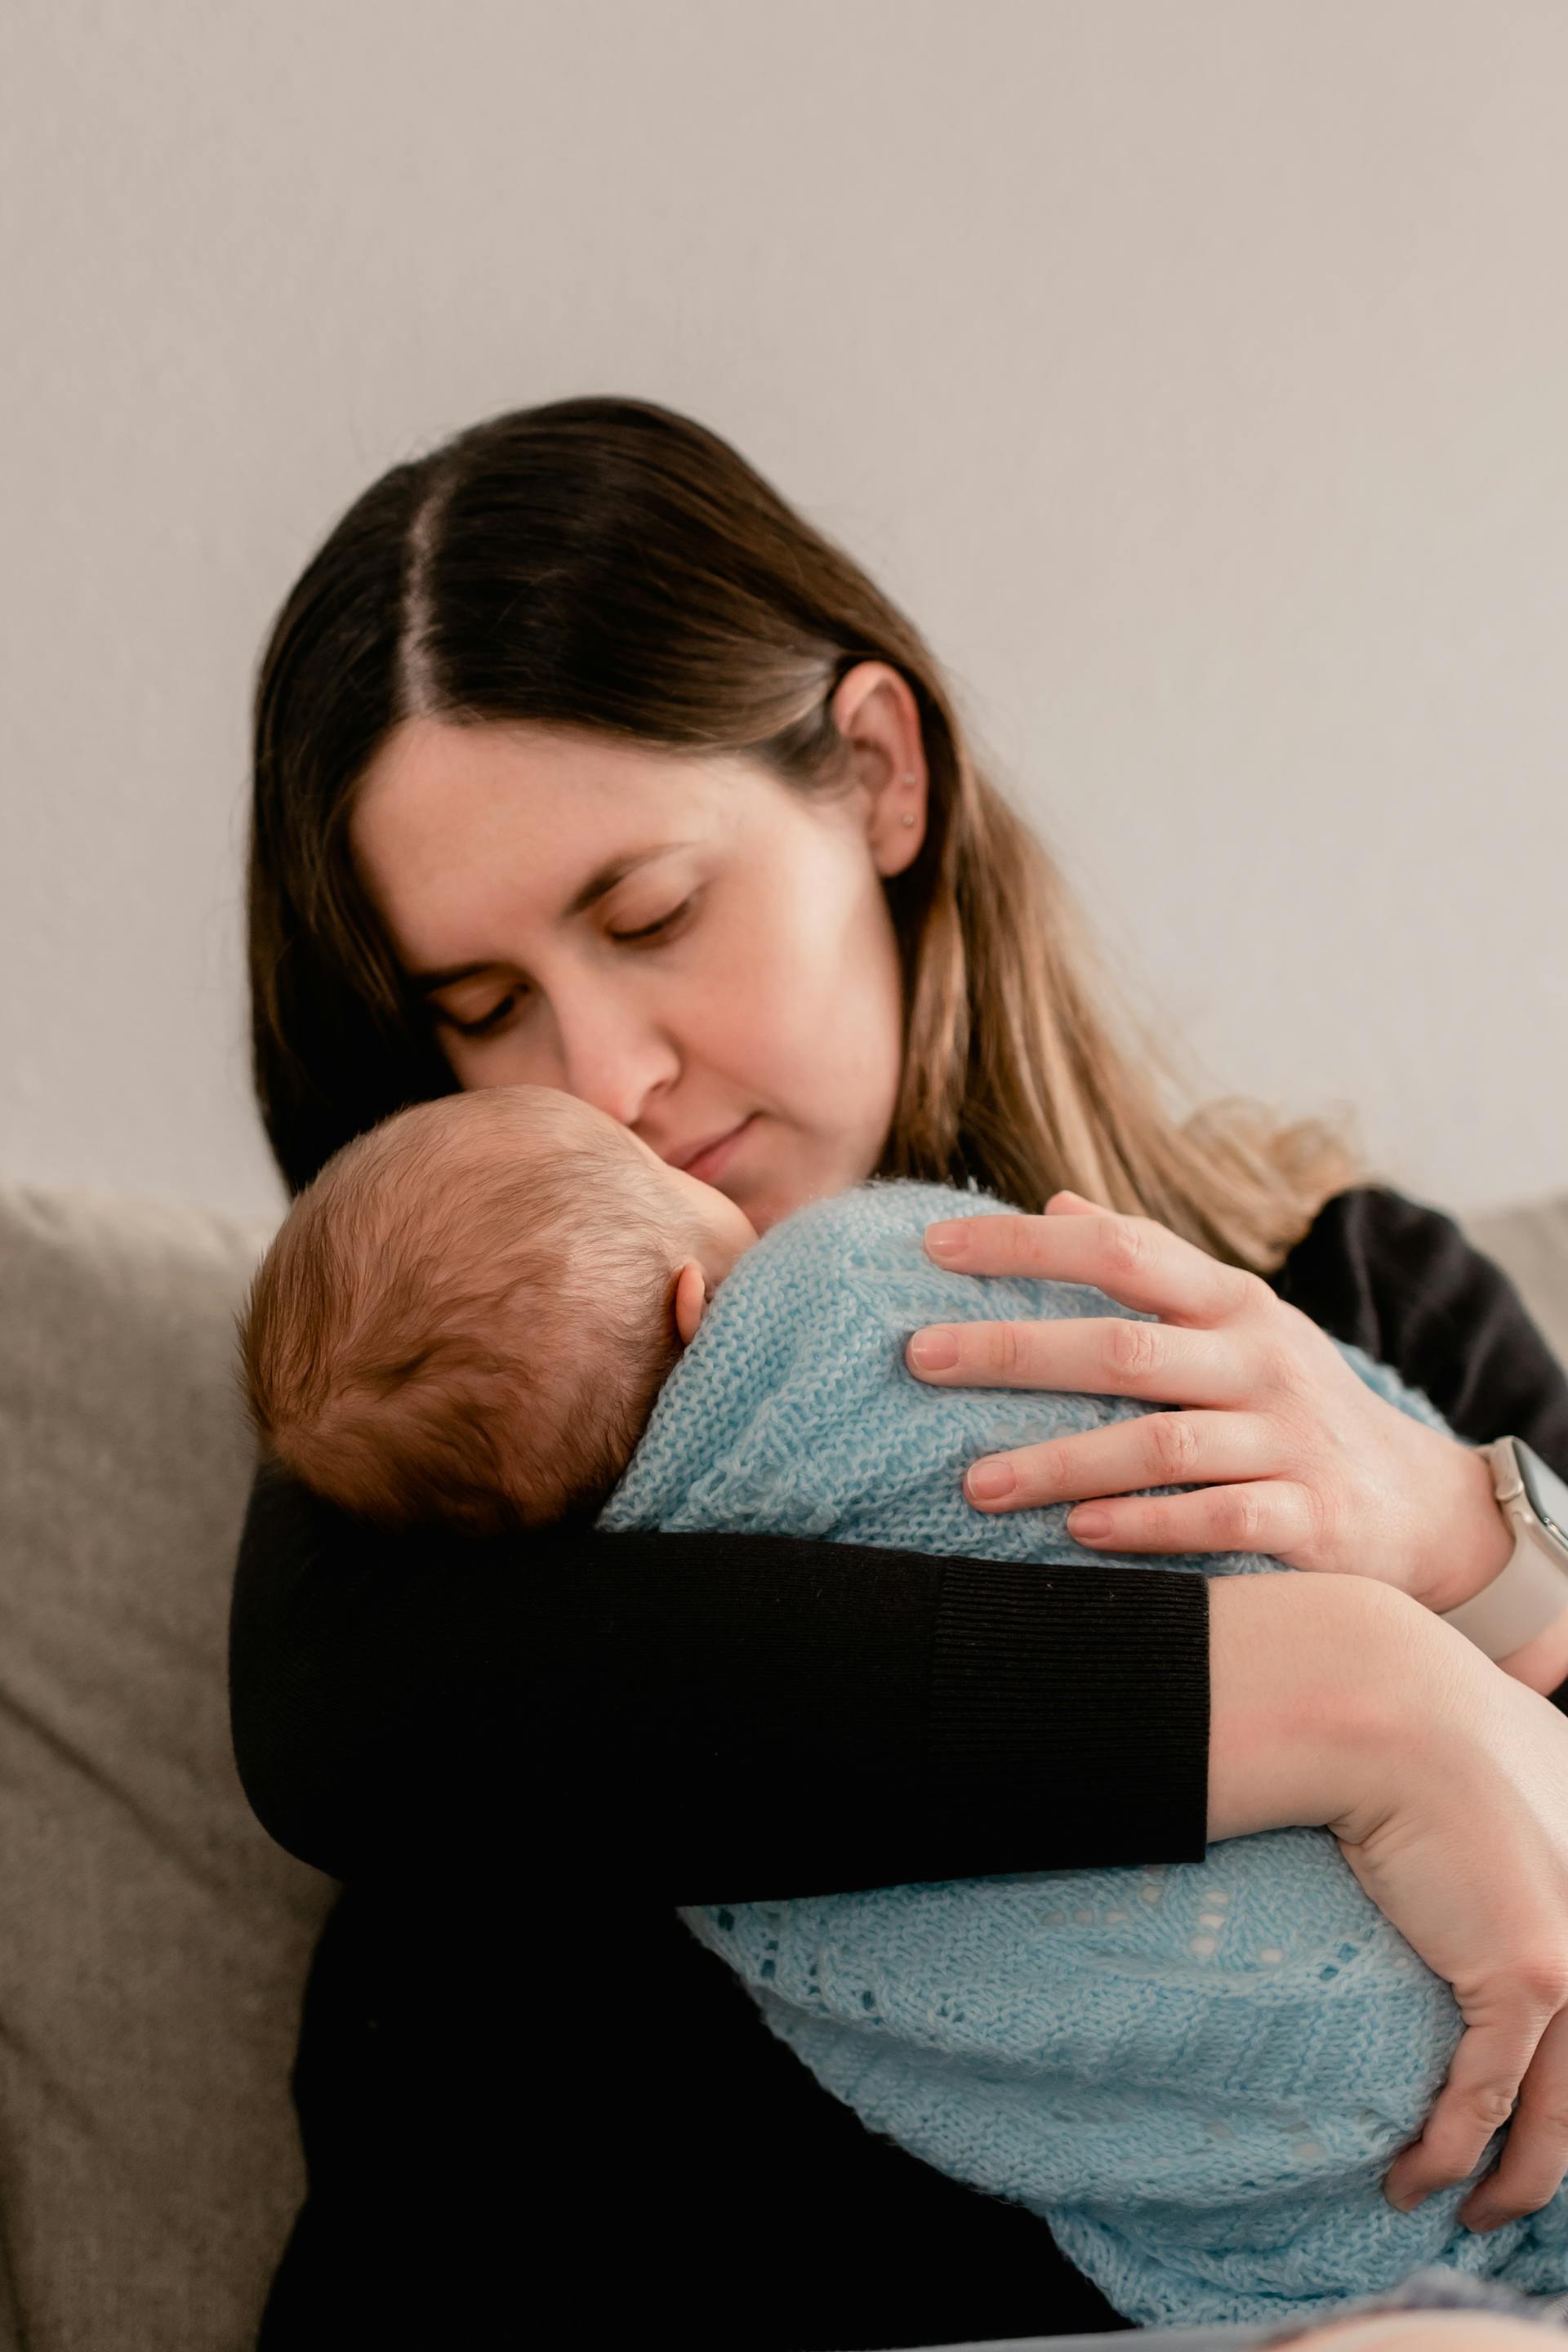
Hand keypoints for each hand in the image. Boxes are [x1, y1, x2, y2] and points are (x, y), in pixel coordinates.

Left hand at [905, 1192, 1511, 1613]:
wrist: (1424, 1506)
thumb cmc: (1292, 1404)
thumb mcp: (1235, 1321)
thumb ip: (1149, 1268)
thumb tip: (1055, 1203)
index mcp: (1232, 1302)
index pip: (1121, 1251)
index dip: (1027, 1244)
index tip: (935, 1245)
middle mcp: (1260, 1360)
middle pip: (1123, 1347)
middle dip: (1014, 1351)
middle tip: (921, 1359)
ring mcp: (1288, 1439)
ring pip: (1161, 1443)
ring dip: (1060, 1461)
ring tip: (975, 1482)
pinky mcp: (1311, 1519)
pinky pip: (1219, 1520)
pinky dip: (1147, 1525)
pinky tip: (1078, 1533)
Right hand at [1327, 1600, 1567, 2234]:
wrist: (1373, 1699)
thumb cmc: (1386, 1701)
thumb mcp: (1461, 1738)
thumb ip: (1474, 1780)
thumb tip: (1434, 1820)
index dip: (1561, 2052)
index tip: (1534, 2095)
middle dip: (1556, 2139)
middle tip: (1514, 2180)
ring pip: (1563, 2101)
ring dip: (1520, 2176)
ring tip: (1474, 2209)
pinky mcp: (1531, 1972)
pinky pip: (1493, 2095)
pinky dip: (1453, 2150)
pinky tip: (1416, 2177)